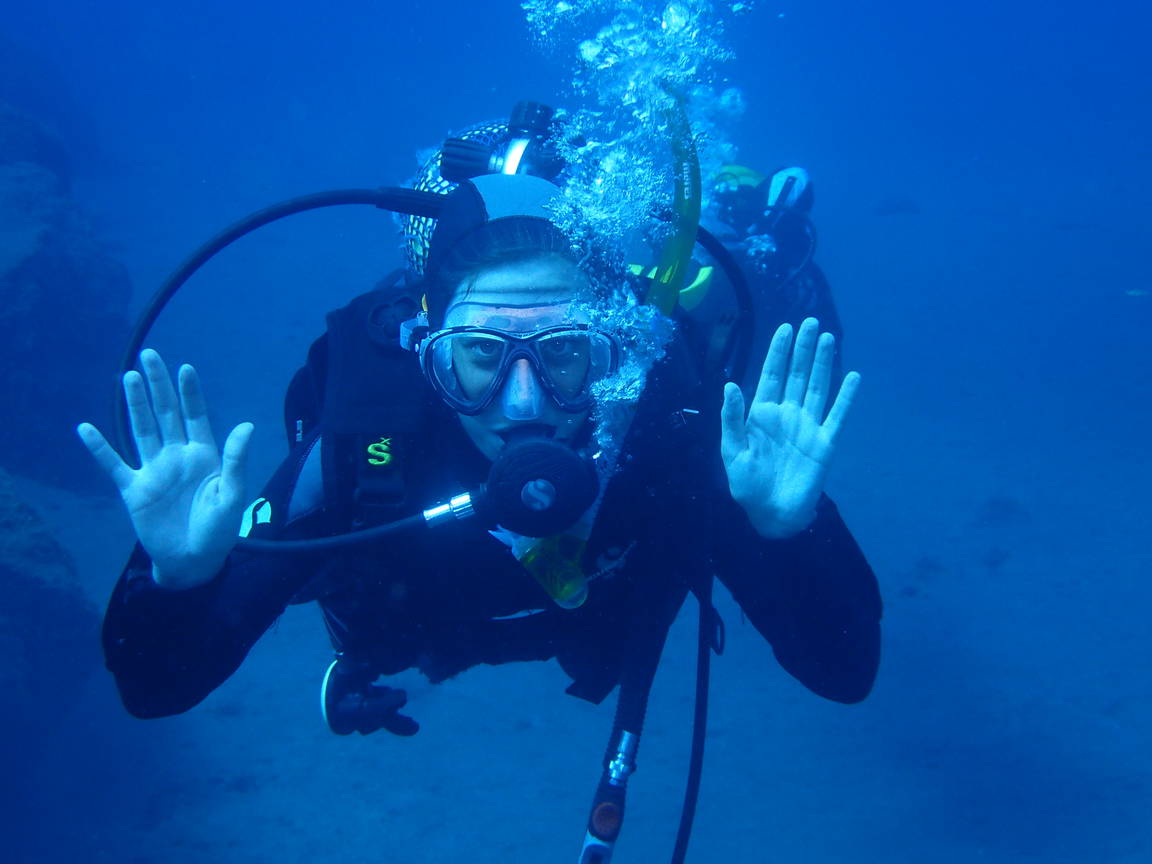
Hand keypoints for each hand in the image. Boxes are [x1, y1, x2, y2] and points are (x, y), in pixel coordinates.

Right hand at [77, 349, 253, 588]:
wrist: (193, 560)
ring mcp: (154, 470)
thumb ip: (236, 460)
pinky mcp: (134, 489)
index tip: (185, 367)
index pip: (196, 416)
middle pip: (166, 414)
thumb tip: (245, 425)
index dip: (190, 393)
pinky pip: (114, 464)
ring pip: (142, 430)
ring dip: (135, 405)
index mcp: (203, 455)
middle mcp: (177, 456)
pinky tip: (86, 428)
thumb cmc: (219, 528)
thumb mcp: (232, 494)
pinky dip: (100, 448)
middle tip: (150, 356)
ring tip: (128, 377)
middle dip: (159, 386)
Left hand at [720, 318, 859, 538]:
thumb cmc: (747, 485)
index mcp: (761, 415)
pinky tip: (853, 376)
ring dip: (823, 363)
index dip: (778, 352)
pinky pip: (837, 415)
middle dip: (803, 349)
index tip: (785, 328)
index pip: (771, 376)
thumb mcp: (732, 451)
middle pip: (797, 375)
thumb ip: (732, 418)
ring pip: (817, 387)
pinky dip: (846, 397)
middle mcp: (787, 414)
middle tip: (811, 322)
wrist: (772, 514)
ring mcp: (807, 426)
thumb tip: (729, 384)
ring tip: (828, 338)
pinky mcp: (825, 442)